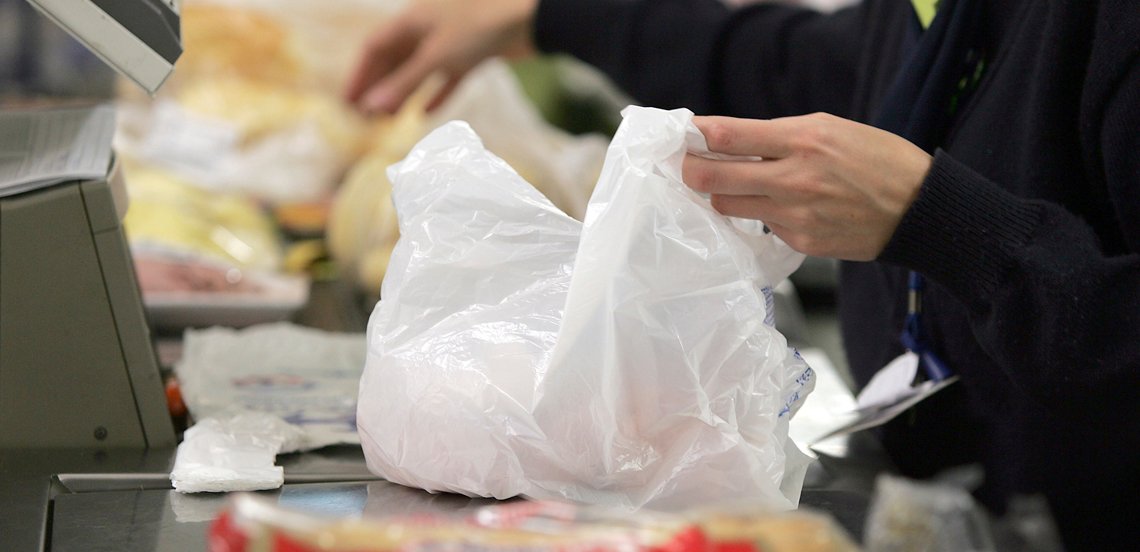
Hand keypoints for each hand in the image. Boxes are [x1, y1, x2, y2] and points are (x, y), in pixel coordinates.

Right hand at [345, 0, 538, 113]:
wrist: (530, 16)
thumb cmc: (480, 27)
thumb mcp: (437, 56)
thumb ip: (404, 83)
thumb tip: (371, 107)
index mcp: (411, 19)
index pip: (374, 47)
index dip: (359, 75)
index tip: (348, 102)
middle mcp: (427, 26)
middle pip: (394, 59)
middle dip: (379, 87)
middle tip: (365, 117)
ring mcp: (451, 39)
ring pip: (420, 68)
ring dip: (404, 93)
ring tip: (390, 119)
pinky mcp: (473, 52)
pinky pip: (447, 75)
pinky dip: (436, 93)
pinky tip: (427, 113)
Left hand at [682, 113, 932, 260]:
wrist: (919, 208)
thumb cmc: (878, 161)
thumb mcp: (831, 128)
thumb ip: (779, 135)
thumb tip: (730, 140)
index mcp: (804, 139)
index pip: (729, 136)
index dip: (698, 135)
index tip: (687, 134)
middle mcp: (794, 177)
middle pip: (714, 177)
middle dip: (691, 170)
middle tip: (687, 166)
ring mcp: (795, 214)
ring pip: (729, 205)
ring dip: (723, 194)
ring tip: (732, 185)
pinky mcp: (801, 241)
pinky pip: (762, 226)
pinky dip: (762, 214)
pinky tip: (780, 206)